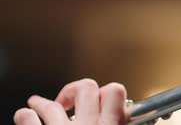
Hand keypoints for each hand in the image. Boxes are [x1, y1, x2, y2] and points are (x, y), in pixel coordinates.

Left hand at [13, 79, 128, 124]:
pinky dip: (25, 116)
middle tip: (72, 98)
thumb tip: (130, 117)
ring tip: (37, 103)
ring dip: (43, 103)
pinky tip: (23, 115)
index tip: (103, 98)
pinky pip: (29, 121)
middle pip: (86, 88)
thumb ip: (124, 124)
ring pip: (54, 106)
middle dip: (78, 90)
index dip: (108, 93)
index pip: (115, 92)